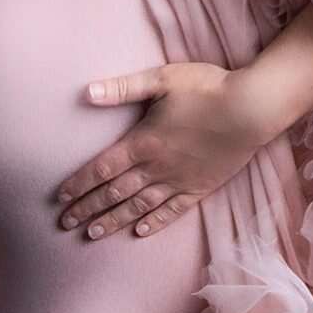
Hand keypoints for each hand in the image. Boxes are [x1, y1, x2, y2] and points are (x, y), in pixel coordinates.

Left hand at [53, 61, 279, 239]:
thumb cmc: (207, 88)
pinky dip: (155, 222)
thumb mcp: (162, 79)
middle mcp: (157, 167)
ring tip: (92, 233)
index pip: (101, 168)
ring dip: (113, 220)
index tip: (59, 198)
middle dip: (87, 208)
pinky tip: (140, 232)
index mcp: (143, 142)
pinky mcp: (200, 187)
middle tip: (65, 224)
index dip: (78, 184)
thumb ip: (123, 88)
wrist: (252, 108)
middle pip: (114, 193)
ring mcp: (179, 180)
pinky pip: (172, 211)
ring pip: (138, 206)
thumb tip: (86, 92)